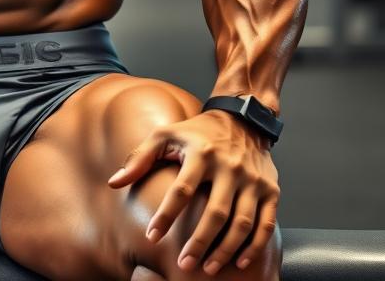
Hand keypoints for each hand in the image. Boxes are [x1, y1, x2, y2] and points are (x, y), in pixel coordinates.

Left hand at [107, 110, 279, 274]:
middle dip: (198, 242)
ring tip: (207, 268)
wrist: (243, 119)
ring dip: (225, 250)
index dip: (166, 215)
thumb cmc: (197, 131)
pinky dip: (254, 246)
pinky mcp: (271, 190)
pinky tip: (239, 262)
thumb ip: (139, 158)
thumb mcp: (165, 135)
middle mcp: (229, 166)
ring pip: (241, 223)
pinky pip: (266, 224)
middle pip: (215, 212)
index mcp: (201, 153)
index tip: (152, 236)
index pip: (182, 189)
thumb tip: (114, 183)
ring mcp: (253, 180)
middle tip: (183, 265)